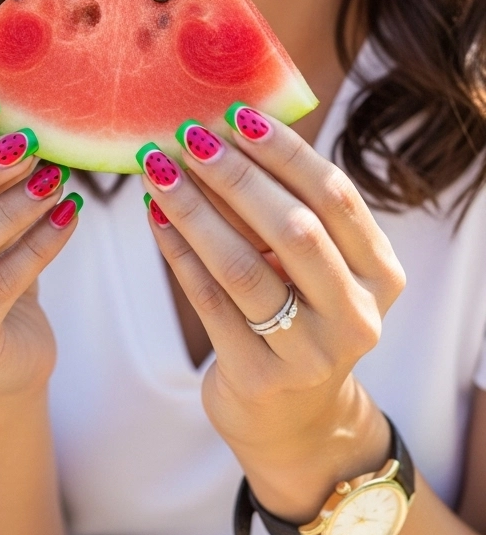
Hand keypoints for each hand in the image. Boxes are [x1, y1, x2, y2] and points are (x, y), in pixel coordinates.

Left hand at [139, 109, 405, 521]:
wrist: (293, 419)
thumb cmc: (299, 313)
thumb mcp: (316, 267)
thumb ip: (289, 207)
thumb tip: (226, 125)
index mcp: (380, 273)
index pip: (334, 196)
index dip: (285, 152)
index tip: (236, 115)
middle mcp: (356, 315)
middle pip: (293, 229)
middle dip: (236, 177)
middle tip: (189, 137)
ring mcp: (310, 353)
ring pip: (243, 267)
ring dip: (195, 210)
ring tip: (157, 169)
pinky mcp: (260, 378)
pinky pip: (209, 302)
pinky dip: (178, 252)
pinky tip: (154, 216)